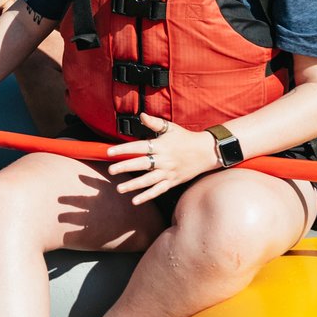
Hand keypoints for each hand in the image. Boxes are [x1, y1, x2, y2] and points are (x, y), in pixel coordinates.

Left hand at [103, 113, 220, 203]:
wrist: (207, 152)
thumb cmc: (185, 138)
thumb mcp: (171, 128)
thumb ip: (155, 123)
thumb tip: (141, 115)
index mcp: (161, 146)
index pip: (139, 147)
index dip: (123, 149)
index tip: (109, 152)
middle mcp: (164, 160)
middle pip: (142, 164)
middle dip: (125, 167)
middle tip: (110, 170)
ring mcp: (168, 172)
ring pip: (149, 180)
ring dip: (133, 185)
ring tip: (119, 188)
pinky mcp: (172, 181)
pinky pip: (158, 190)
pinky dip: (147, 196)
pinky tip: (135, 200)